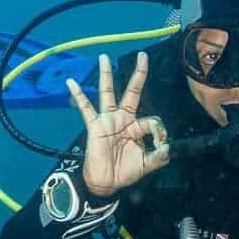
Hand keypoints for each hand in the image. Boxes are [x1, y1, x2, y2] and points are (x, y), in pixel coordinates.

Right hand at [66, 52, 169, 196]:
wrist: (106, 183)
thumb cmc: (125, 171)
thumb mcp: (147, 164)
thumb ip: (159, 156)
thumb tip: (167, 146)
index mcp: (137, 126)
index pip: (153, 120)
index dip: (160, 131)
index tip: (161, 145)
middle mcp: (123, 118)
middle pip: (132, 91)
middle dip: (138, 74)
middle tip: (142, 55)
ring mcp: (108, 120)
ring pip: (108, 93)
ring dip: (106, 75)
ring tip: (104, 57)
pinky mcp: (95, 126)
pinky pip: (85, 108)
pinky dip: (78, 95)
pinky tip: (71, 83)